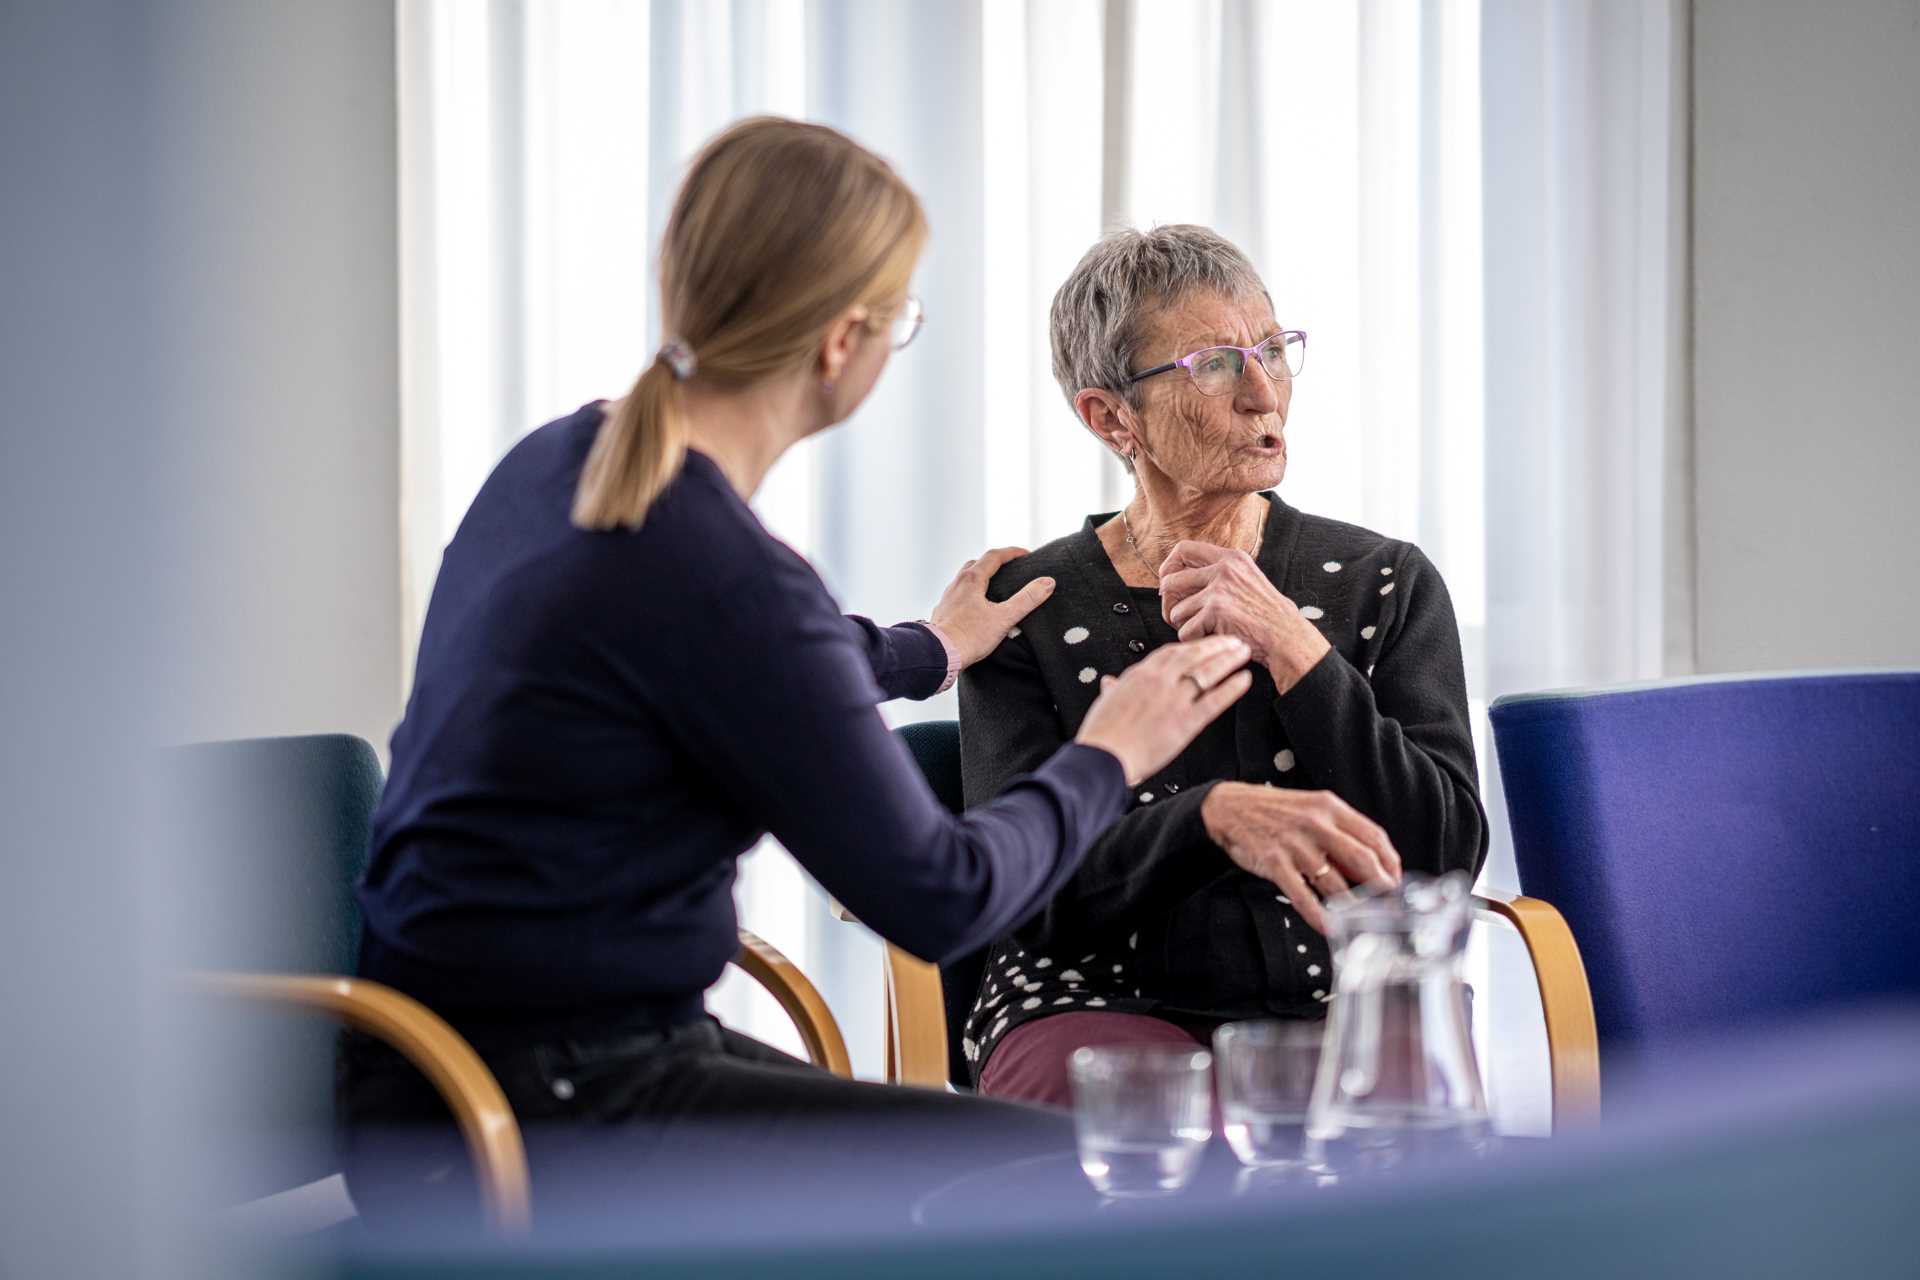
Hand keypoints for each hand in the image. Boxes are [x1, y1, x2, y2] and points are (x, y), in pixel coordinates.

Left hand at [928, 546, 1054, 667]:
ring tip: (994, 587)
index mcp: (972, 579)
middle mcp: (957, 584)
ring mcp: (948, 597)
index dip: (1012, 552)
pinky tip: (976, 607)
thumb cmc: (970, 636)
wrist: (939, 655)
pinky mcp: (943, 612)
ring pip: (965, 579)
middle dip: (995, 562)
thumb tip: (1047, 582)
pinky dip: (970, 593)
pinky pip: (958, 595)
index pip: (994, 556)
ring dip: (980, 577)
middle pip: (977, 564)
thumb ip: (1026, 600)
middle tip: (1010, 568)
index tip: (1026, 554)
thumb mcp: (1004, 618)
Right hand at [1074, 636, 1253, 784]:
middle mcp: (1159, 681)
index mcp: (1140, 675)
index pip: (1170, 653)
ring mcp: (1174, 699)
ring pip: (1206, 672)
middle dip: (1215, 646)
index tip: (1204, 644)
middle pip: (1193, 656)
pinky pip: (1214, 700)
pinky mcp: (1185, 721)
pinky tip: (1244, 680)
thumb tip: (1108, 683)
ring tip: (1243, 652)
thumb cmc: (1102, 734)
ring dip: (1227, 659)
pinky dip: (1231, 688)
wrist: (1104, 756)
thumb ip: (1112, 690)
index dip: (1191, 647)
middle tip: (1233, 640)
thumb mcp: (1105, 704)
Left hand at [1158, 541, 1329, 693]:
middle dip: (1168, 602)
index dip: (1169, 565)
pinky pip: (1186, 630)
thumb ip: (1220, 574)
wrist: (1285, 636)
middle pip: (1171, 580)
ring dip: (1185, 625)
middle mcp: (1224, 569)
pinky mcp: (1215, 611)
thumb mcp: (1247, 579)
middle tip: (1176, 615)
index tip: (1168, 580)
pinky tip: (1211, 639)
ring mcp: (1218, 589)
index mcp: (1231, 558)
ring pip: (1176, 610)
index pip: (1184, 548)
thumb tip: (1178, 577)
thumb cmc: (1267, 615)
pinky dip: (1194, 640)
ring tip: (1202, 630)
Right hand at [1199, 781, 1400, 932]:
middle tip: (1389, 903)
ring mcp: (1296, 845)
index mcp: (1330, 807)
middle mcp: (1316, 824)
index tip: (1396, 878)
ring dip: (1352, 906)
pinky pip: (1303, 897)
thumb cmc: (1274, 811)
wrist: (1229, 808)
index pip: (1373, 836)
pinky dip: (1319, 916)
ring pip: (1335, 884)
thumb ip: (1339, 831)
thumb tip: (1368, 863)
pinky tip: (1329, 927)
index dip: (1390, 861)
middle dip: (1381, 886)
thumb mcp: (1312, 808)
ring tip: (1362, 920)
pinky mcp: (1275, 864)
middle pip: (1362, 860)